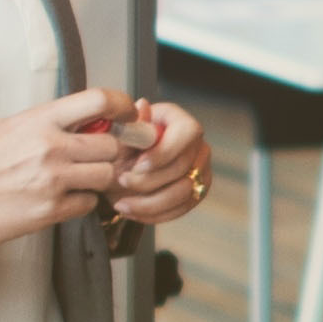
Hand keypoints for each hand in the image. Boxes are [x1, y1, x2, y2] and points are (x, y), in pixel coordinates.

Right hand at [0, 85, 125, 266]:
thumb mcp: (9, 129)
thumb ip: (48, 124)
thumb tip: (84, 121)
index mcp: (38, 120)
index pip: (98, 100)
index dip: (122, 106)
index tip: (129, 115)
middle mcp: (49, 146)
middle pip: (111, 145)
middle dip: (109, 155)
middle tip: (96, 160)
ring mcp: (52, 179)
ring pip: (105, 176)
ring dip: (97, 181)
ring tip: (74, 182)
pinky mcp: (50, 210)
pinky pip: (87, 205)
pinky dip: (80, 204)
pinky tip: (58, 201)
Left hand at [103, 97, 211, 229]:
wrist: (122, 165)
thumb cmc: (123, 145)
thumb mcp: (121, 134)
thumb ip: (132, 125)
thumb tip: (142, 106)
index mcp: (181, 122)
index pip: (187, 133)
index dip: (164, 152)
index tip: (137, 165)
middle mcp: (198, 145)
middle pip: (183, 167)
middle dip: (149, 181)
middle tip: (121, 182)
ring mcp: (201, 170)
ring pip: (183, 193)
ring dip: (149, 203)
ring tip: (121, 204)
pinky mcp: (197, 192)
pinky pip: (181, 209)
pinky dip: (154, 214)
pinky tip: (132, 212)